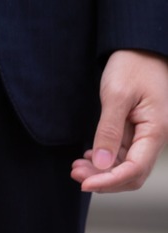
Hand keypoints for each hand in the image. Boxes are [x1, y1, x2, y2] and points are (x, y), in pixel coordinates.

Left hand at [72, 49, 167, 192]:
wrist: (140, 48)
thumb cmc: (132, 66)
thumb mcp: (117, 96)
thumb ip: (109, 131)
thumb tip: (103, 164)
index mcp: (157, 130)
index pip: (135, 169)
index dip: (110, 181)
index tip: (84, 184)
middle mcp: (155, 137)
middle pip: (132, 173)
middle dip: (104, 179)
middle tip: (75, 173)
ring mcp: (147, 135)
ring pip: (127, 166)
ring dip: (102, 171)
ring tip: (76, 167)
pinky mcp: (137, 130)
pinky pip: (124, 154)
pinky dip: (105, 160)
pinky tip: (87, 158)